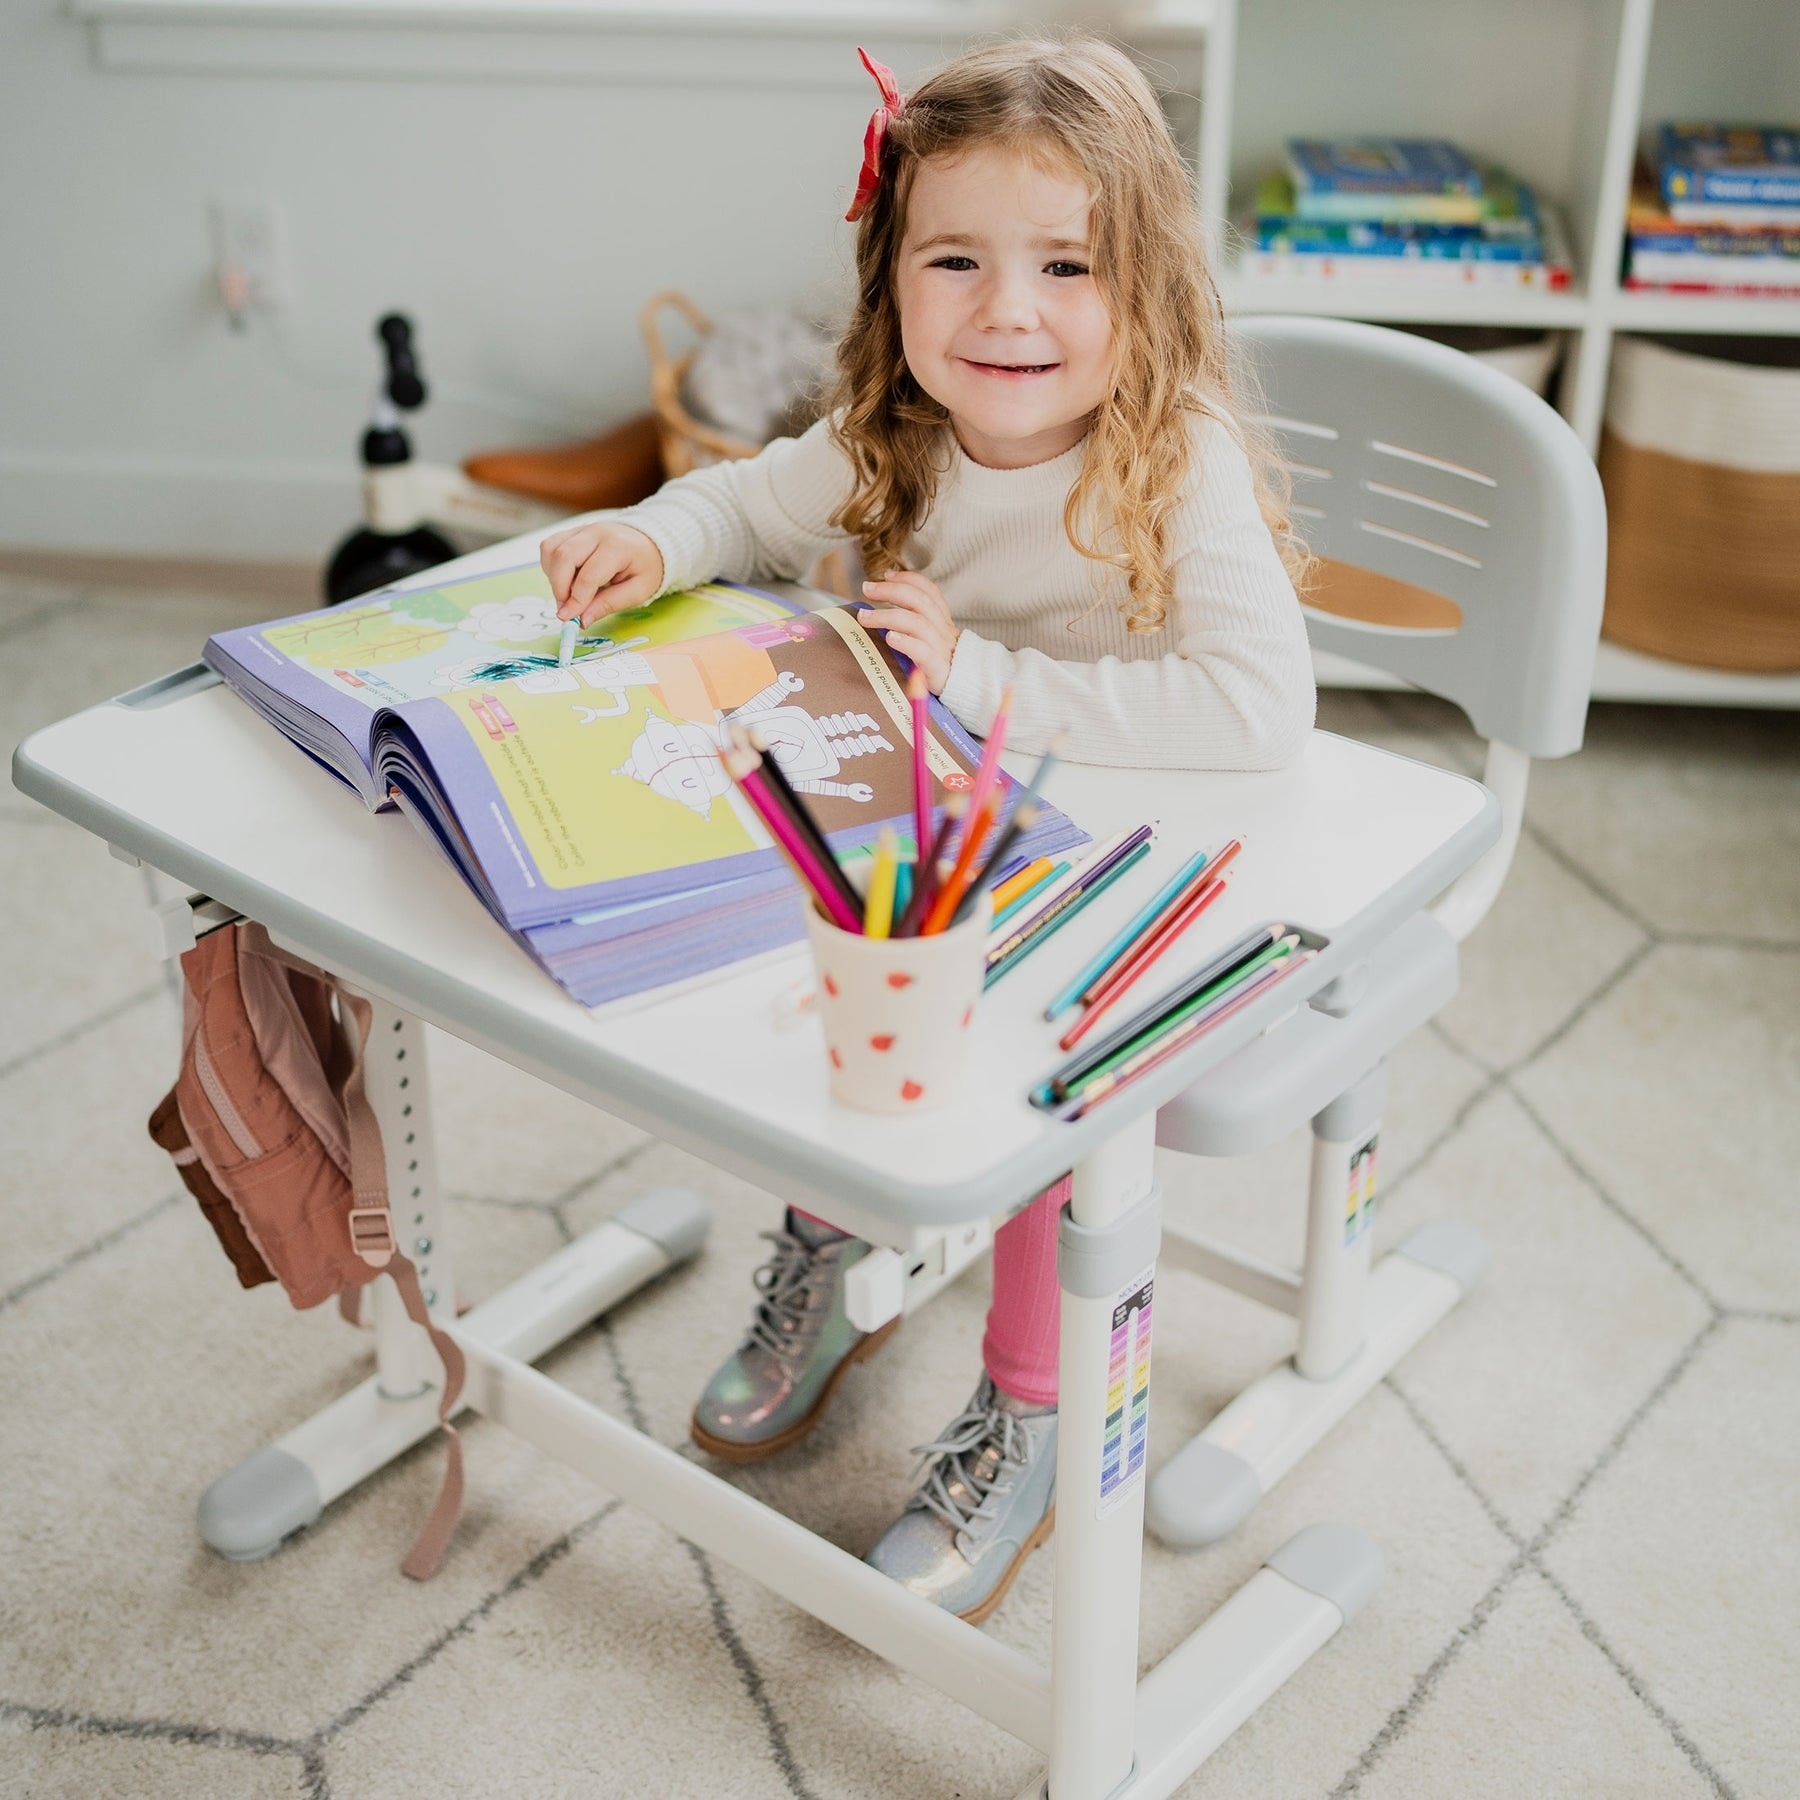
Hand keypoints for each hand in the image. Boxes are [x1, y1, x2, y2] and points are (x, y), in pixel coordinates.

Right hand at [540, 520, 664, 624]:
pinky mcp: (571, 532)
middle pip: (564, 557)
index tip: (569, 619)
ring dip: (553, 577)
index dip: (576, 600)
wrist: (647, 543)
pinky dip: (551, 567)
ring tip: (569, 594)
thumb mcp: (637, 591)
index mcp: (618, 547)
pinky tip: (566, 579)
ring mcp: (581, 529)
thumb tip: (582, 620)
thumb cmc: (644, 567)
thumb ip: (609, 604)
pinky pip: (550, 547)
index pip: (588, 575)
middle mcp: (596, 532)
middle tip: (566, 610)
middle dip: (559, 588)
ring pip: (552, 550)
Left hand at [859, 569, 960, 693]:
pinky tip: (890, 638)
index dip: (909, 579)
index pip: (928, 591)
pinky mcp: (936, 666)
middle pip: (918, 600)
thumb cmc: (944, 662)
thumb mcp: (934, 638)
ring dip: (887, 615)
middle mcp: (941, 628)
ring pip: (916, 623)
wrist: (969, 685)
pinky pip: (922, 651)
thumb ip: (916, 623)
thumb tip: (883, 611)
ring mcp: (939, 646)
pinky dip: (905, 642)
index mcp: (942, 619)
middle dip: (891, 591)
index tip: (887, 575)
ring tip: (865, 617)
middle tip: (867, 588)